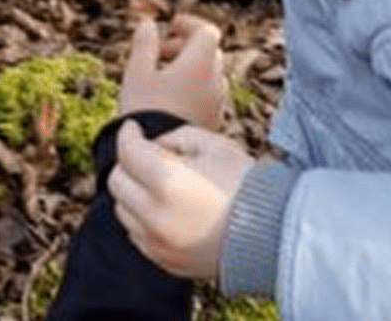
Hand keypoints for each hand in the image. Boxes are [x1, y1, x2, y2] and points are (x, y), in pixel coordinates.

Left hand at [108, 122, 253, 279]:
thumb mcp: (214, 145)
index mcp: (167, 181)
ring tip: (159, 183)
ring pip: (122, 209)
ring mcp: (157, 242)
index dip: (128, 134)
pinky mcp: (164, 261)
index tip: (134, 128)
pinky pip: (136, 234)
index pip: (128, 152)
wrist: (273, 234)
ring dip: (133, 191)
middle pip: (117, 181)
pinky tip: (164, 208)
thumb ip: (173, 138)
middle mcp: (155, 215)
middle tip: (147, 155)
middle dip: (128, 162)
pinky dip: (142, 218)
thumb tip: (150, 147)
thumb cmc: (245, 183)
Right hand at [118, 15, 225, 129]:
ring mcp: (217, 101)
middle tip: (161, 53)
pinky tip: (170, 97)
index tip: (169, 28)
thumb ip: (144, 44)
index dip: (189, 24)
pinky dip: (194, 85)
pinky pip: (208, 93)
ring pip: (210, 72)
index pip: (207, 31)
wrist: (157, 153)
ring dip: (190, 66)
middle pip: (209, 50)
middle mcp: (215, 81)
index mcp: (200, 64)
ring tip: (163, 76)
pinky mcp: (213, 119)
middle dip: (186, 45)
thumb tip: (149, 24)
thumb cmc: (144, 109)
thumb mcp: (137, 72)